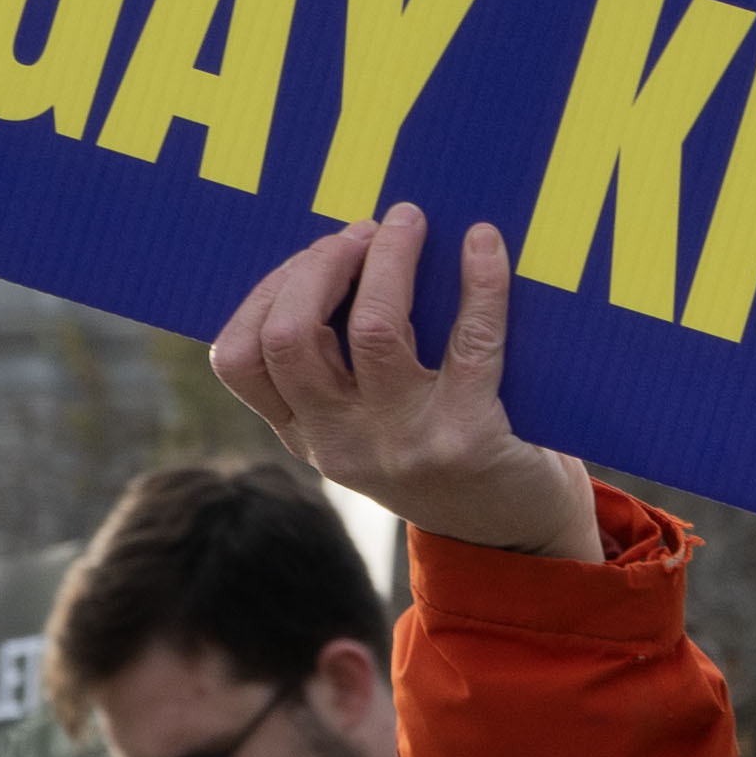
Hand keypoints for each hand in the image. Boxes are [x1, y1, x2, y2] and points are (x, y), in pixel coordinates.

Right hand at [211, 206, 601, 561]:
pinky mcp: (469, 438)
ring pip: (373, 329)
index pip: (240, 358)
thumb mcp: (365, 425)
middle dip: (320, 264)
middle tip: (362, 231)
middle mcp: (341, 445)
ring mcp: (403, 445)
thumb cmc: (438, 449)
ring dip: (390, 257)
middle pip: (290, 337)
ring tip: (408, 222)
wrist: (515, 534)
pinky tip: (483, 244)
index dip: (269, 289)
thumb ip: (337, 366)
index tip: (316, 254)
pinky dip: (480, 282)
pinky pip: (471, 342)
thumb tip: (339, 245)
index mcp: (306, 435)